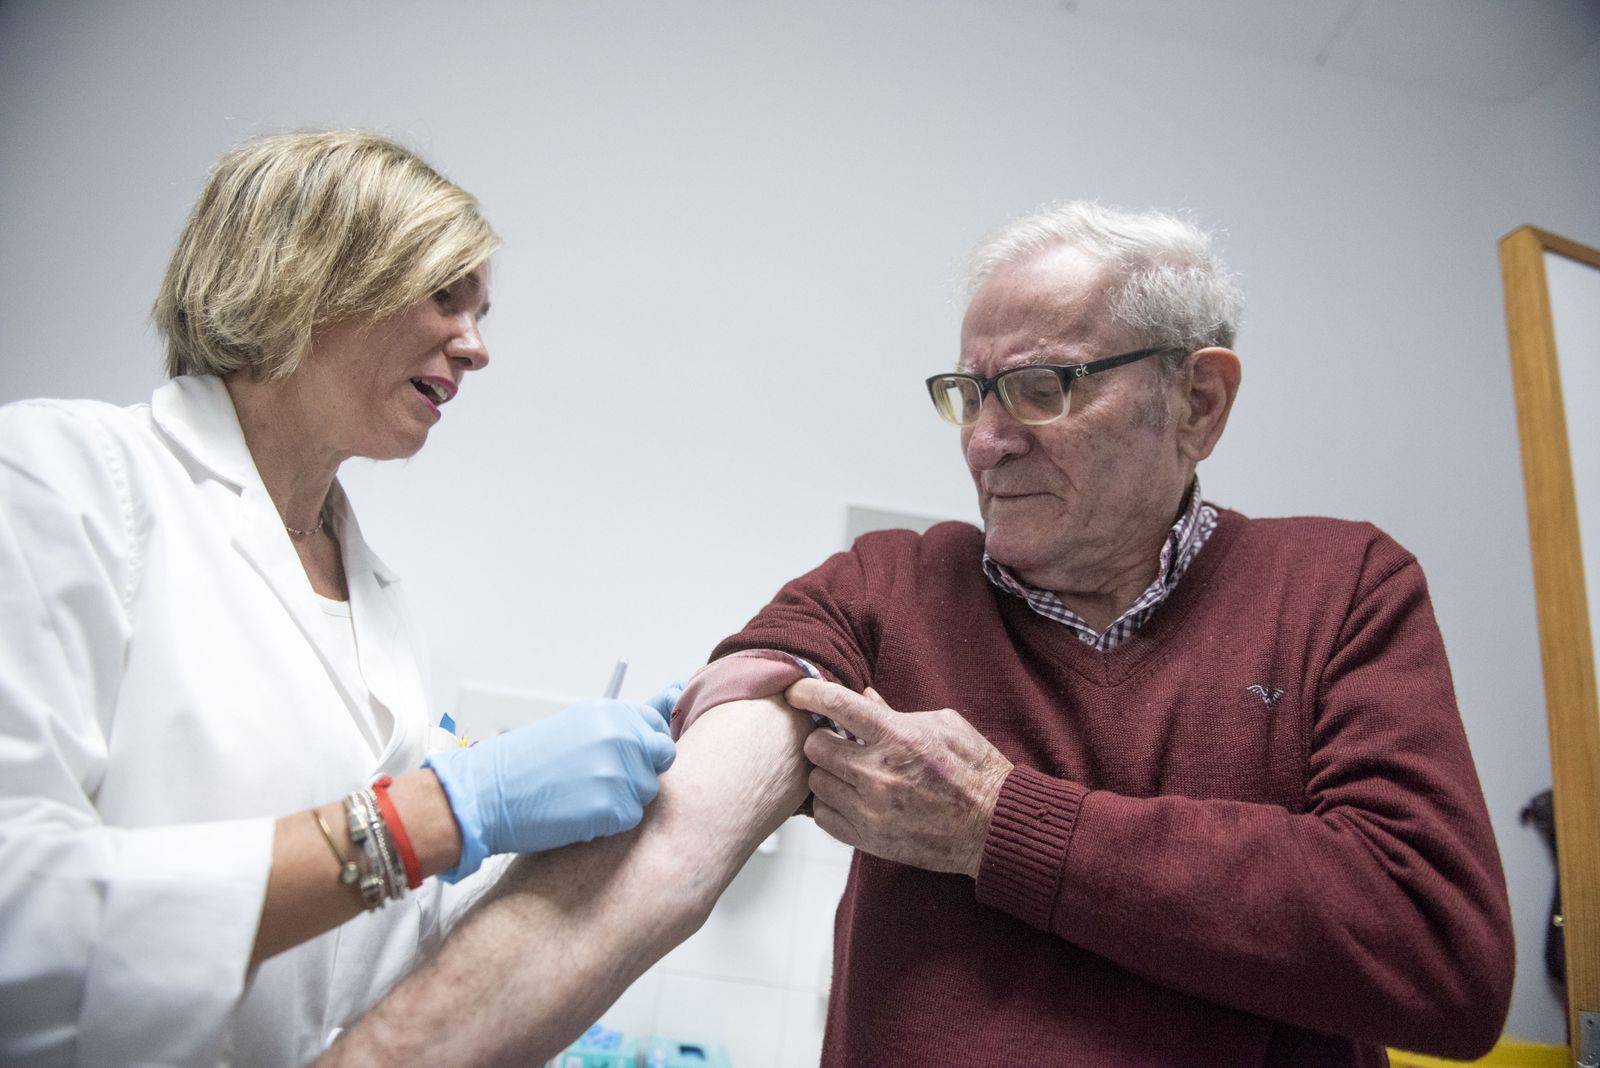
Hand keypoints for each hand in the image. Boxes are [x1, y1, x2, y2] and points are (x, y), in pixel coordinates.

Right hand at [424, 682, 680, 880]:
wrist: (487, 793)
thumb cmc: (525, 762)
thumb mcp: (576, 725)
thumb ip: (624, 720)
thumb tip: (672, 694)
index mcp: (610, 712)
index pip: (657, 724)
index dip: (643, 745)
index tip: (624, 755)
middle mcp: (620, 736)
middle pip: (662, 757)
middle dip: (640, 771)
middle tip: (600, 779)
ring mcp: (618, 770)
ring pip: (647, 791)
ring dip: (622, 799)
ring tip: (582, 795)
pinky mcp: (612, 807)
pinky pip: (631, 818)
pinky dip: (608, 822)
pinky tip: (578, 813)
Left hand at [785, 678, 1012, 877]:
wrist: (993, 827)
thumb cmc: (975, 771)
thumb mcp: (944, 725)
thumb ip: (897, 710)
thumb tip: (863, 696)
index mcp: (898, 736)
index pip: (836, 704)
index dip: (808, 693)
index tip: (797, 692)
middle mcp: (877, 772)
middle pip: (815, 746)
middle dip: (821, 738)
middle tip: (836, 739)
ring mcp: (870, 809)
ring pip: (815, 783)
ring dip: (826, 773)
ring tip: (846, 771)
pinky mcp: (868, 838)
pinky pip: (823, 817)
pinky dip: (829, 804)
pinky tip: (848, 797)